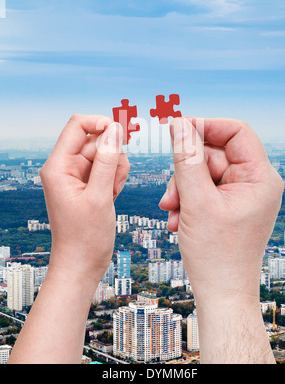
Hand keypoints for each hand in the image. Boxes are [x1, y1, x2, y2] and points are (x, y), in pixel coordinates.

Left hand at [40, 114, 129, 289]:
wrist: (81, 265)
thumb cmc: (84, 238)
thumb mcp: (100, 196)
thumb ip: (108, 160)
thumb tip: (115, 129)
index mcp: (58, 166)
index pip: (77, 125)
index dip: (101, 123)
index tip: (121, 133)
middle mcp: (65, 167)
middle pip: (95, 140)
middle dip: (112, 155)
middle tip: (113, 181)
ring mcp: (76, 176)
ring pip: (105, 154)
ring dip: (116, 168)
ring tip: (112, 192)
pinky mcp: (87, 184)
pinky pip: (106, 168)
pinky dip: (115, 178)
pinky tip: (112, 195)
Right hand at [159, 117, 282, 362]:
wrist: (221, 294)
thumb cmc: (216, 255)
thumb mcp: (196, 201)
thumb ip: (186, 158)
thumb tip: (179, 124)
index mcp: (259, 178)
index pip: (236, 132)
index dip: (206, 127)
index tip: (177, 129)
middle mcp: (255, 183)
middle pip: (214, 154)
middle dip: (186, 172)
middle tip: (169, 196)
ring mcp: (242, 195)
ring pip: (204, 172)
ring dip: (183, 189)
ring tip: (173, 214)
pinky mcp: (229, 205)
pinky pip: (204, 188)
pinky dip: (188, 200)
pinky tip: (179, 220)